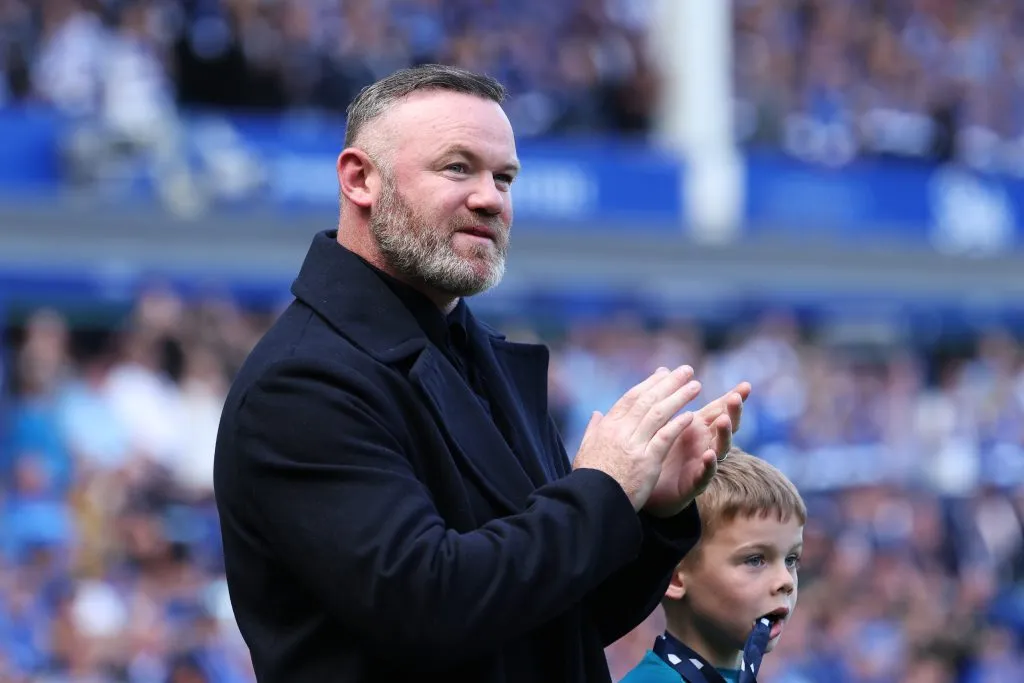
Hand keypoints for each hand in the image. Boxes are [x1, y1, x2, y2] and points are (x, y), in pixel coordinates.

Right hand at [573, 366, 704, 510]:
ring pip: (659, 414)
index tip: (663, 372)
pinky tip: (691, 415)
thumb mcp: (586, 448)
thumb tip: (596, 414)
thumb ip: (593, 429)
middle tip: (686, 370)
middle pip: (648, 400)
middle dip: (669, 383)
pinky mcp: (646, 461)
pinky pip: (664, 438)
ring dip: (679, 397)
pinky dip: (677, 425)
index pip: (631, 398)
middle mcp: (621, 431)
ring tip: (695, 385)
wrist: (591, 500)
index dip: (649, 383)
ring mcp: (634, 445)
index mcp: (608, 426)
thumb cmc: (588, 477)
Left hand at [643, 382, 751, 517]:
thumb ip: (667, 398)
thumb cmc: (659, 451)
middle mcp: (706, 444)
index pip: (719, 409)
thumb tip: (665, 369)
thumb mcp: (663, 420)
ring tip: (722, 421)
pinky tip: (708, 455)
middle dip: (732, 412)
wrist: (646, 487)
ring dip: (723, 435)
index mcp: (699, 427)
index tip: (746, 385)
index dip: (733, 398)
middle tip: (735, 398)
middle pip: (726, 426)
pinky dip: (708, 465)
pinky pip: (704, 475)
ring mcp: (703, 464)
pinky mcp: (694, 484)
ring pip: (720, 449)